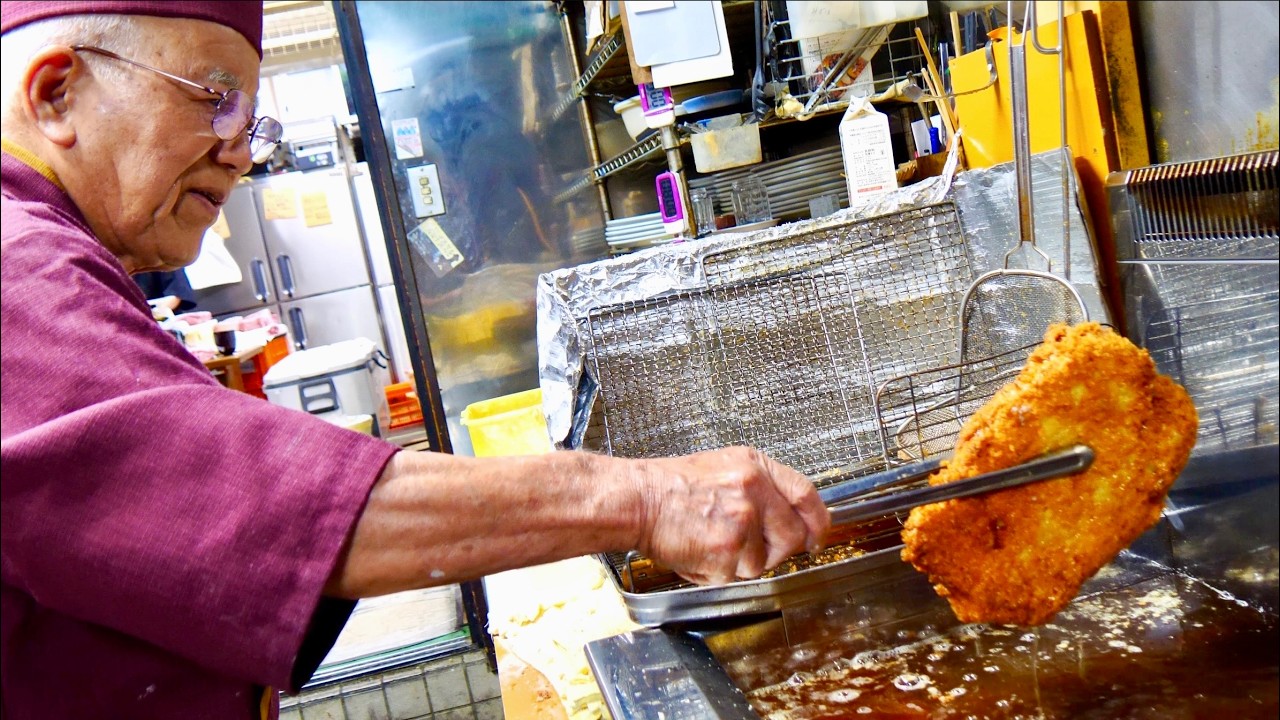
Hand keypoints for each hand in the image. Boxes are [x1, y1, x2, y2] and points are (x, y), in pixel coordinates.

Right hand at [631, 447, 829, 585]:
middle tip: (747, 546)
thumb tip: (790, 517)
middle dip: (775, 551)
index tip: (816, 536)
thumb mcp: (724, 468)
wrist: (639, 500)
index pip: (806, 495)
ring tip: (711, 541)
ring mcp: (742, 522)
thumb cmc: (673, 487)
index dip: (817, 522)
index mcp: (755, 467)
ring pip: (763, 563)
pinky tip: (699, 551)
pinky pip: (736, 576)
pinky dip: (717, 573)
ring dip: (740, 563)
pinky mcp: (727, 550)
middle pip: (792, 536)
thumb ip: (761, 488)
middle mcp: (754, 491)